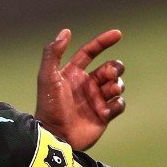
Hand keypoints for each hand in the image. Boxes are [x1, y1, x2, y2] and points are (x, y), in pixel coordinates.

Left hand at [35, 29, 125, 150]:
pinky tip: (104, 111)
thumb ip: (53, 53)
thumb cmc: (49, 106)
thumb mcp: (48, 77)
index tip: (117, 34)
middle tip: (108, 74)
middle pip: (110, 67)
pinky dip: (116, 105)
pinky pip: (119, 104)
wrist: (56, 135)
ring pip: (117, 84)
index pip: (90, 52)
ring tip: (109, 92)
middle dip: (114, 68)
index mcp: (73, 73)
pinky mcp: (104, 115)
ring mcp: (96, 100)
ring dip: (117, 85)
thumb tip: (65, 31)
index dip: (103, 41)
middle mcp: (86, 84)